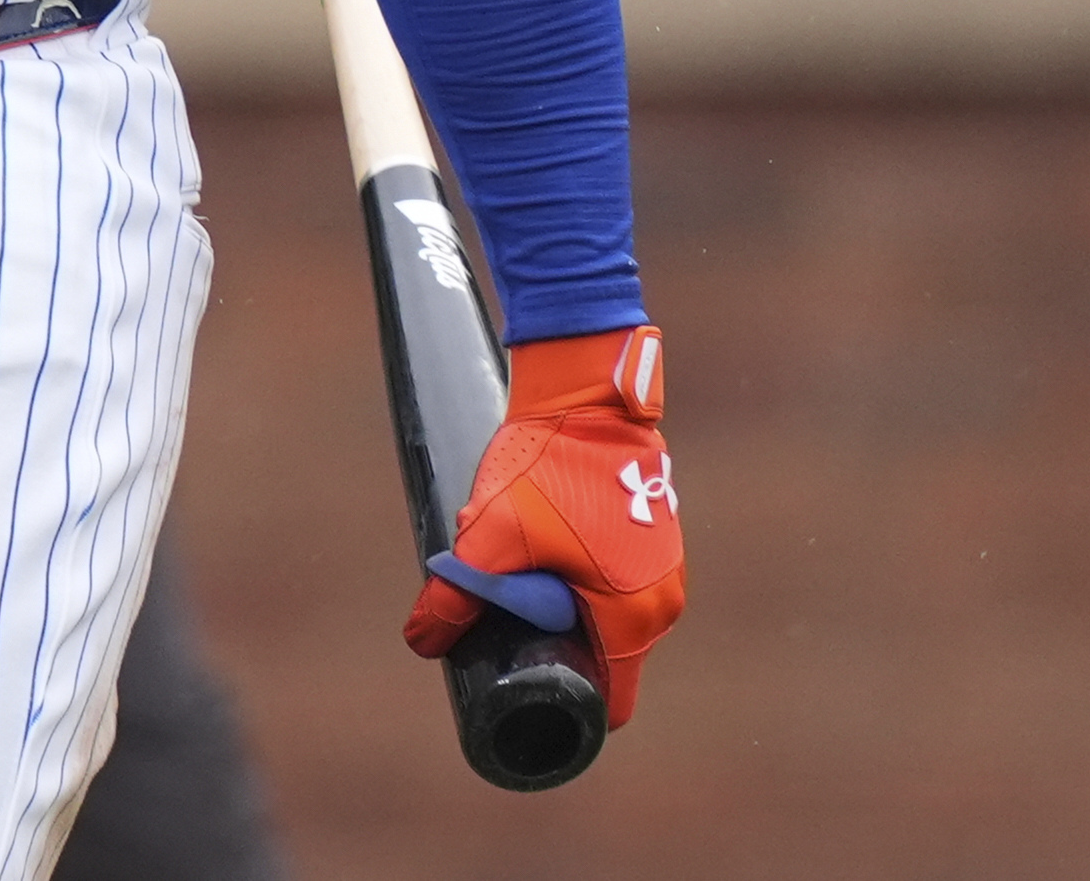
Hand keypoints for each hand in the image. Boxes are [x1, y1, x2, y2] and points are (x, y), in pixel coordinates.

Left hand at [404, 323, 684, 723]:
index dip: (563, 700)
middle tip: (508, 623)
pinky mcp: (659, 538)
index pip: (608, 700)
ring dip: (568, 610)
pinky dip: (585, 581)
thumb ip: (454, 596)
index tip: (523, 682)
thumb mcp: (491, 535)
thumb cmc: (548, 463)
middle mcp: (663, 602)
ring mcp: (667, 568)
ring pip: (610, 619)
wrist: (585, 389)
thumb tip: (422, 641)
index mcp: (635, 617)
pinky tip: (548, 550)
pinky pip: (619, 585)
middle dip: (557, 649)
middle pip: (605, 659)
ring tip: (525, 576)